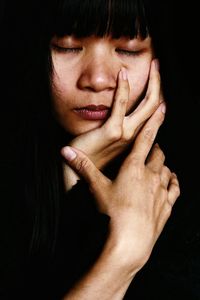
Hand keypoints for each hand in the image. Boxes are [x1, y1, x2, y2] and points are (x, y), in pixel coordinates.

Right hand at [61, 102, 179, 269]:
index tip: (161, 111)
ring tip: (157, 166)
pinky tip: (171, 181)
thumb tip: (65, 151)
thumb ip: (82, 167)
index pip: (146, 140)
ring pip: (167, 170)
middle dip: (155, 148)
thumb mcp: (96, 188)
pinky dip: (173, 182)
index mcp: (134, 168)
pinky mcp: (167, 206)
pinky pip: (174, 189)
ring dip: (162, 166)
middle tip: (150, 147)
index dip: (153, 124)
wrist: (129, 242)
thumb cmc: (112, 213)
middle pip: (158, 155)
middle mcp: (151, 176)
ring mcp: (161, 191)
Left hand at [62, 59, 162, 189]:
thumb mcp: (107, 140)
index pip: (152, 113)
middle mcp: (134, 135)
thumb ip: (115, 127)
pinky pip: (121, 105)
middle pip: (154, 106)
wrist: (78, 174)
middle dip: (158, 84)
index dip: (158, 95)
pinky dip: (124, 88)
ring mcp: (125, 134)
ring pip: (146, 105)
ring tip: (153, 65)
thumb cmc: (90, 156)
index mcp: (134, 137)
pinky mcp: (111, 132)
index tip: (157, 80)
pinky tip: (123, 73)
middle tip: (157, 65)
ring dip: (152, 83)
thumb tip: (116, 112)